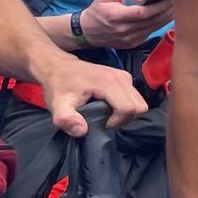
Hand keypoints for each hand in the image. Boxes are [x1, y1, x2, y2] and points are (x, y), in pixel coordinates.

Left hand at [30, 51, 146, 134]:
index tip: (100, 123)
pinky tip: (108, 106)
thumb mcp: (57, 104)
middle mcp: (121, 77)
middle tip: (105, 121)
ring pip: (139, 103)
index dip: (116, 122)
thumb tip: (82, 131)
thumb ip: (66, 119)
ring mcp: (124, 76)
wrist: (58, 66)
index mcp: (108, 82)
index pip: (129, 108)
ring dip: (126, 114)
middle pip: (139, 107)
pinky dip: (126, 106)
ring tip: (106, 114)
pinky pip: (135, 98)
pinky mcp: (124, 77)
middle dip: (124, 119)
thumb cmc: (59, 85)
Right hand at [78, 0, 172, 49]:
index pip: (142, 12)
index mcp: (115, 16)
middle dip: (167, 10)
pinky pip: (150, 33)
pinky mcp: (133, 44)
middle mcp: (123, 30)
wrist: (88, 31)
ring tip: (176, 6)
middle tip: (178, 0)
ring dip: (167, 17)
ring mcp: (129, 39)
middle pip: (151, 20)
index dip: (159, 5)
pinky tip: (167, 16)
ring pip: (153, 28)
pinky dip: (160, 24)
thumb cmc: (99, 10)